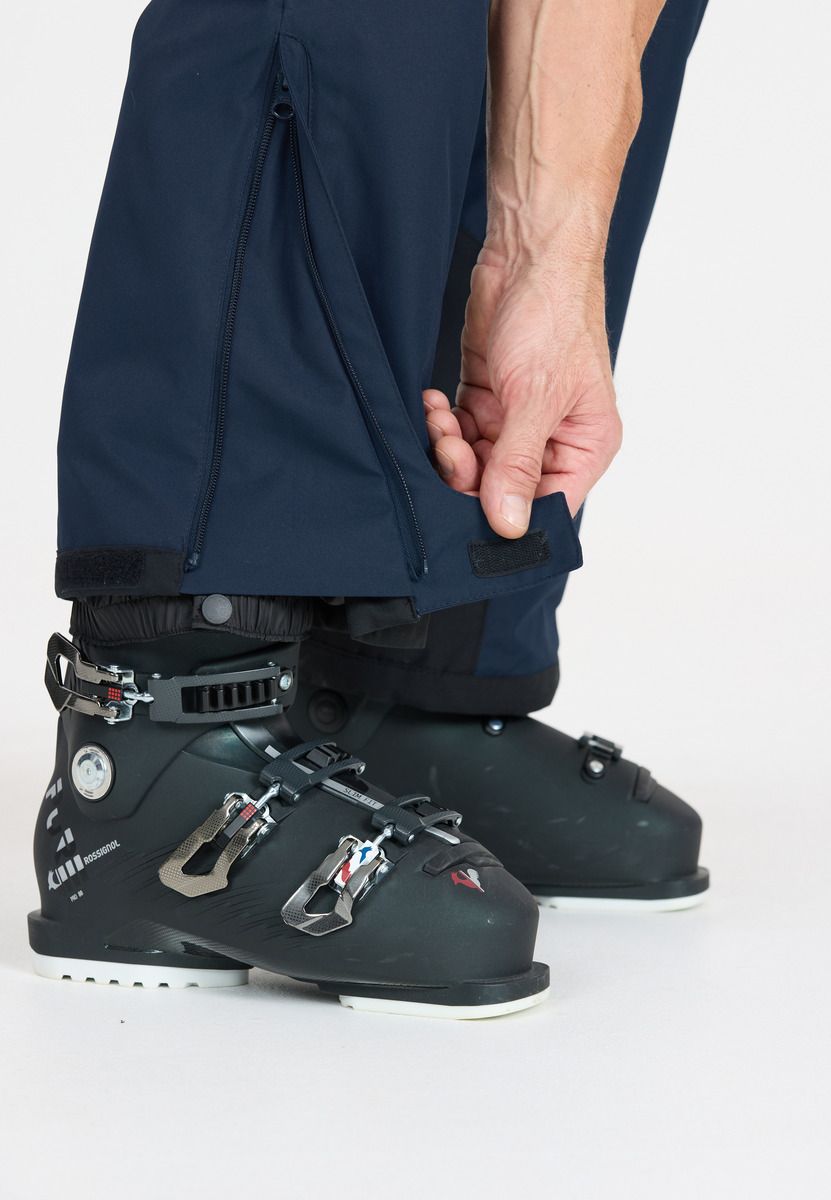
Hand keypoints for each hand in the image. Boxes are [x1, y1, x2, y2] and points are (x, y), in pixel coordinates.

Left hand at [424, 242, 622, 536]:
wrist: (528, 252)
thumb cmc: (554, 315)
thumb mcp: (535, 398)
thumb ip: (518, 466)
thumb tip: (510, 525)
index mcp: (585, 446)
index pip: (547, 507)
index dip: (508, 516)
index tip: (470, 511)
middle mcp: (554, 439)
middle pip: (503, 490)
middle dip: (468, 476)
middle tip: (450, 448)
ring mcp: (518, 420)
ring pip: (474, 463)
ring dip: (449, 447)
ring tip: (441, 417)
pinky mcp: (488, 398)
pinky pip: (459, 432)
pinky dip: (442, 423)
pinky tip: (435, 402)